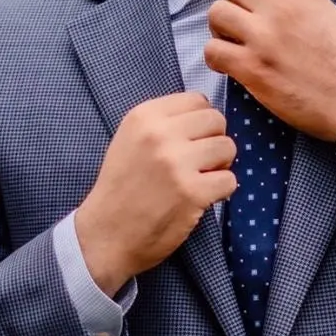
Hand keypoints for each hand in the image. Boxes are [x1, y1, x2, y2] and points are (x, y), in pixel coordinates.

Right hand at [74, 92, 237, 294]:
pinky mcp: (192, 193)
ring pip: (228, 148)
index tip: (191, 141)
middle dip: (214, 141)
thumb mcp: (130, 140)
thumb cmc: (121, 189)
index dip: (201, 122)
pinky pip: (230, 180)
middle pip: (217, 120)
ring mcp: (176, 164)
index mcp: (144, 117)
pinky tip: (201, 198)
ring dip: (221, 166)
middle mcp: (159, 135)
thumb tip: (206, 114)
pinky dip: (221, 192)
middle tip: (199, 163)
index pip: (197, 99)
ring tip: (200, 179)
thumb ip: (163, 123)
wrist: (105, 235)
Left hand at [204, 0, 335, 140]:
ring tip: (231, 45)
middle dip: (233, 7)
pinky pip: (213, 51)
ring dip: (220, 30)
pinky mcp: (251, 67)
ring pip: (217, 14)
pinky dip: (216, 58)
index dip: (256, 0)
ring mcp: (262, 38)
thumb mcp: (332, 16)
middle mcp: (278, 9)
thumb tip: (277, 3)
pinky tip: (228, 67)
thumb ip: (302, 4)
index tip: (259, 16)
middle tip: (239, 28)